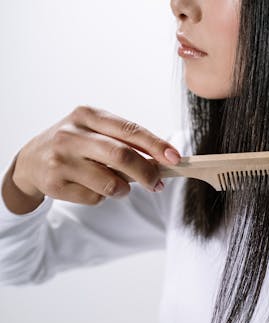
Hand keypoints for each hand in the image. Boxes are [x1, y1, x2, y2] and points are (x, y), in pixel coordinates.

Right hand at [9, 105, 180, 208]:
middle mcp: (72, 135)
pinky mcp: (55, 184)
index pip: (130, 130)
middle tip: (158, 184)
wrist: (31, 160)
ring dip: (124, 189)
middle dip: (147, 173)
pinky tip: (91, 187)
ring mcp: (61, 160)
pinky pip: (95, 198)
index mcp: (88, 115)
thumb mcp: (96, 132)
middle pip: (122, 156)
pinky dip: (102, 197)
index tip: (175, 158)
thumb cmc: (75, 144)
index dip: (156, 145)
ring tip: (119, 186)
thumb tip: (165, 159)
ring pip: (110, 182)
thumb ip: (126, 142)